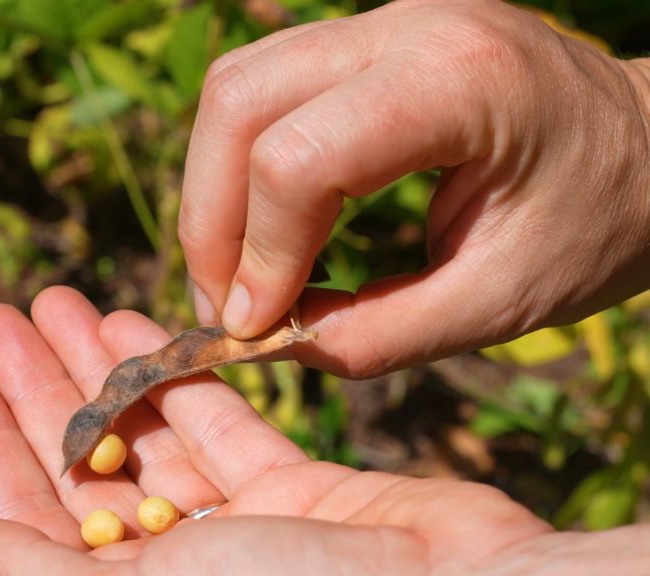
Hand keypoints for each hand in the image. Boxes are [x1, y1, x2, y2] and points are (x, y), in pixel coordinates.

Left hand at [0, 286, 601, 574]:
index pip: (24, 515)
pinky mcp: (297, 493)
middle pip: (80, 463)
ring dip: (100, 367)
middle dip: (34, 387)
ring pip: (147, 433)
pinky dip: (183, 376)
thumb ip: (40, 574)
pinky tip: (143, 324)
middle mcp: (174, 567)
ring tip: (54, 300)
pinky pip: (221, 425)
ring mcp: (237, 530)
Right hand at [180, 0, 649, 377]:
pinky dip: (239, 163)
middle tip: (226, 303)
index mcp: (458, 82)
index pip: (298, 157)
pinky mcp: (364, 41)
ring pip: (235, 86)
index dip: (258, 254)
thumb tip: (272, 342)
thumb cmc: (601, 220)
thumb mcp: (504, 301)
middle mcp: (405, 29)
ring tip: (238, 270)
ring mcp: (380, 23)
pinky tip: (266, 223)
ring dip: (213, 188)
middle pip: (239, 102)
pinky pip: (262, 87)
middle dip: (210, 219)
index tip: (257, 327)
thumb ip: (381, 333)